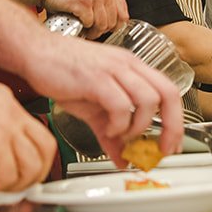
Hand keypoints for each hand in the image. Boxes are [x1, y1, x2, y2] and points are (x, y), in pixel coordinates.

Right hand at [0, 74, 55, 191]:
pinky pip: (8, 175)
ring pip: (32, 166)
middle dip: (36, 173)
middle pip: (45, 149)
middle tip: (19, 185)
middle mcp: (11, 112)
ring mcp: (6, 128)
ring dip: (16, 184)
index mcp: (5, 102)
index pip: (35, 131)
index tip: (25, 169)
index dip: (35, 155)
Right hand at [26, 34, 183, 163]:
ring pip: (147, 99)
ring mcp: (113, 69)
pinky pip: (120, 104)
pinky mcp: (96, 78)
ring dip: (139, 126)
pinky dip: (118, 124)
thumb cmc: (63, 72)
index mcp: (132, 68)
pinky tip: (108, 129)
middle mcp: (127, 65)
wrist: (35, 52)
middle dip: (171, 127)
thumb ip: (111, 133)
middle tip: (161, 149)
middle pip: (167, 94)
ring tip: (123, 136)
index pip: (169, 91)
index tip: (171, 145)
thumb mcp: (93, 107)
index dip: (176, 121)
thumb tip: (123, 159)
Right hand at [41, 0, 127, 36]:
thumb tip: (113, 22)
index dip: (114, 25)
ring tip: (83, 26)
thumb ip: (105, 3)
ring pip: (103, 25)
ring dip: (92, 31)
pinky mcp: (84, 3)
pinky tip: (76, 21)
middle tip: (91, 29)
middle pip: (114, 22)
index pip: (123, 14)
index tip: (106, 29)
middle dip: (102, 30)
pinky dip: (82, 27)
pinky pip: (90, 24)